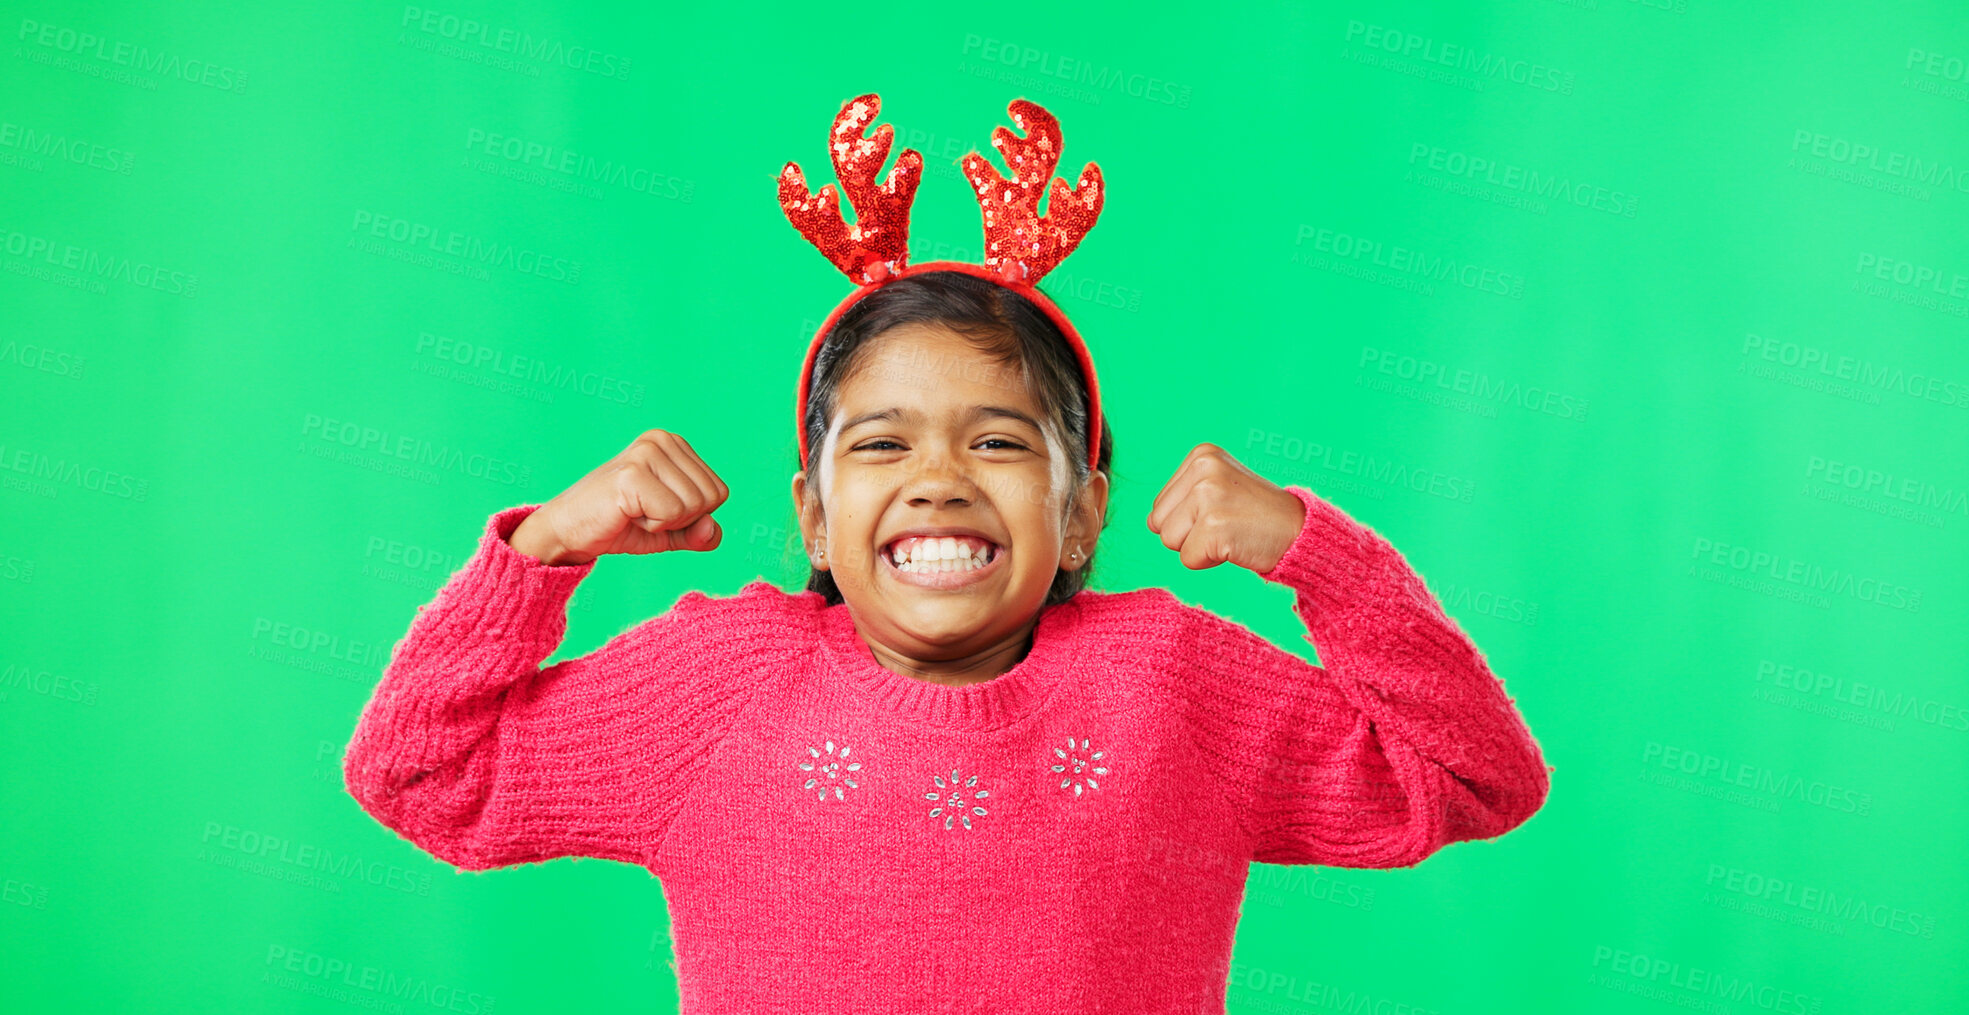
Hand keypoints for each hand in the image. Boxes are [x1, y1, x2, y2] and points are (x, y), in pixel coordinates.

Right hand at [508, 429, 729, 565]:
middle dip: (681, 520)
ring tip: (634, 511)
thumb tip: (712, 529)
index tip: (657, 509)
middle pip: (711, 498)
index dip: (693, 515)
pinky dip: (651, 526)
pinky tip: (626, 514)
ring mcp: (646, 452)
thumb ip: (700, 532)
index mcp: (675, 443)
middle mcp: (662, 439)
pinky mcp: (632, 473)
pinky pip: (672, 514)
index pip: (719, 492)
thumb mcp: (671, 530)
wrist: (569, 530)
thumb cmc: (620, 525)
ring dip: (664, 523)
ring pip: (694, 507)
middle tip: (643, 512)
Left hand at [1146, 443, 1305, 572]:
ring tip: (1230, 532)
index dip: (1189, 520)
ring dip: (1197, 547)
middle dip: (1187, 534)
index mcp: (1201, 454)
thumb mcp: (1220, 485)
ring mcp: (1208, 493)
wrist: (1300, 532)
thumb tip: (1151, 522)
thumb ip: (1183, 495)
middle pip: (1158, 522)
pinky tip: (1236, 544)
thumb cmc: (1257, 516)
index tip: (1224, 511)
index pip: (1160, 505)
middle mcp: (1203, 467)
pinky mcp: (1213, 524)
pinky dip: (1210, 561)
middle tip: (1226, 524)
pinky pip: (1188, 559)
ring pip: (1169, 541)